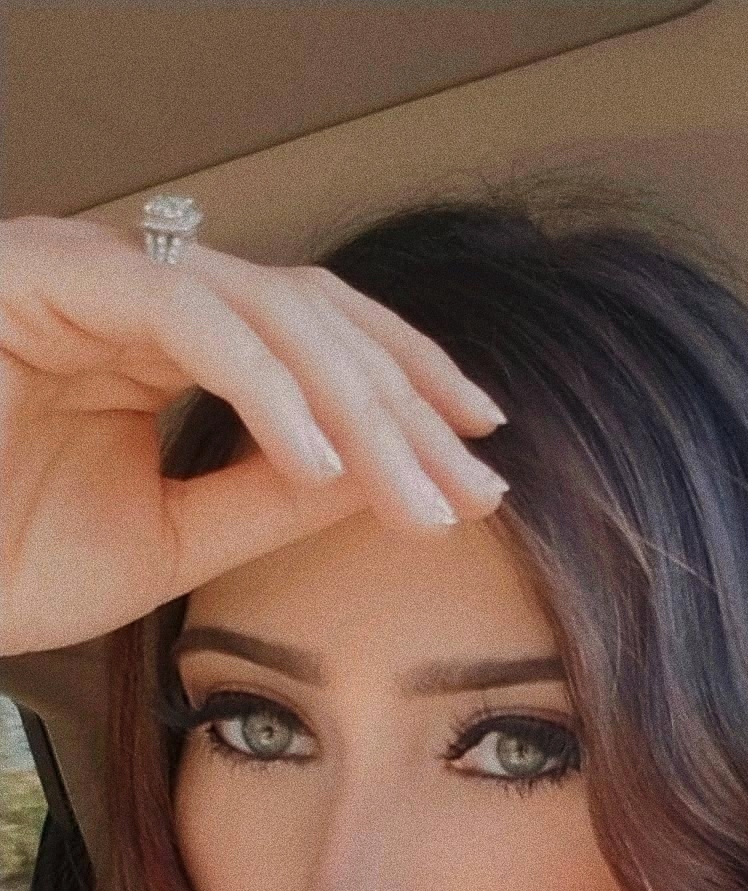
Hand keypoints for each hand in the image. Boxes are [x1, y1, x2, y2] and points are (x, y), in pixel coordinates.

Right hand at [0, 213, 508, 656]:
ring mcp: (93, 272)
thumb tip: (382, 480)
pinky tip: (324, 463)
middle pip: (313, 315)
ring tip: (416, 492)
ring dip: (357, 405)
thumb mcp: (169, 540)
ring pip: (268, 308)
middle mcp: (137, 289)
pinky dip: (268, 390)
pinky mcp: (49, 275)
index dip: (404, 394)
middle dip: (405, 406)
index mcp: (164, 342)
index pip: (315, 341)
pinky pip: (190, 319)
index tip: (478, 464)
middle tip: (471, 488)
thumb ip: (268, 498)